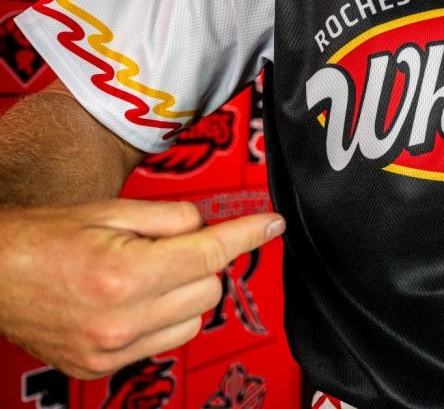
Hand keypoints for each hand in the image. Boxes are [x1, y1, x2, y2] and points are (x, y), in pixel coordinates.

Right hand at [0, 199, 283, 378]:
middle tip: (168, 245)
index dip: (248, 233)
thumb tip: (209, 226)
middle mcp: (121, 319)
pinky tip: (137, 299)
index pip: (210, 252)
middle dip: (202, 260)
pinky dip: (166, 317)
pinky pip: (167, 340)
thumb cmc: (39, 239)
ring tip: (147, 272)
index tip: (271, 224)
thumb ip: (169, 217)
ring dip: (188, 291)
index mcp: (124, 274)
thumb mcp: (108, 211)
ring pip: (195, 318)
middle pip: (210, 287)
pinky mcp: (103, 366)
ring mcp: (112, 349)